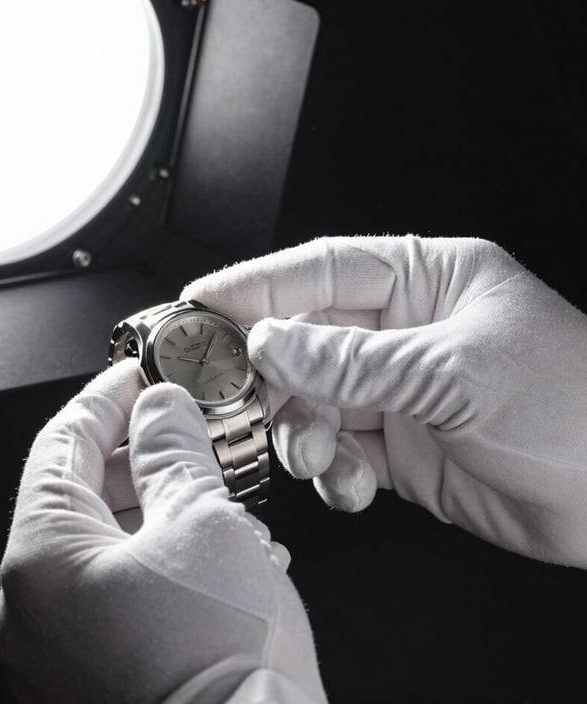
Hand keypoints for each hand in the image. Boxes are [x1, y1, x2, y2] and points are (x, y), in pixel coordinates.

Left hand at [0, 360, 326, 703]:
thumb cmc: (224, 661)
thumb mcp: (202, 520)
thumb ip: (172, 449)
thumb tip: (161, 409)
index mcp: (42, 561)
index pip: (62, 444)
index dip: (106, 399)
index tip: (138, 374)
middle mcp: (33, 610)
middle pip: (80, 493)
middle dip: (139, 452)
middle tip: (184, 425)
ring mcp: (60, 648)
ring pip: (103, 541)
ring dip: (156, 503)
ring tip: (211, 488)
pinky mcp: (92, 673)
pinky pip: (114, 586)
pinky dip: (155, 552)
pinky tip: (207, 546)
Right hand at [182, 236, 586, 567]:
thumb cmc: (576, 411)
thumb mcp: (456, 374)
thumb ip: (354, 362)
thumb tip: (271, 343)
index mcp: (428, 282)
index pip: (323, 268)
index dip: (258, 283)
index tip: (202, 300)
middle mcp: (407, 331)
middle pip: (306, 337)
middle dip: (271, 371)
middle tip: (237, 395)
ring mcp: (400, 390)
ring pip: (313, 398)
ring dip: (300, 427)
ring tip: (314, 451)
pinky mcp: (400, 445)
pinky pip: (339, 450)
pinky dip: (332, 470)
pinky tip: (352, 482)